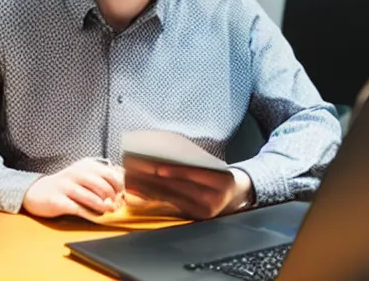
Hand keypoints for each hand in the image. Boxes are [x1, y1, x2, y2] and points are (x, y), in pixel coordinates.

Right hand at [22, 158, 124, 218]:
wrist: (38, 191)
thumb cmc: (66, 184)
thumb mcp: (83, 174)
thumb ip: (101, 176)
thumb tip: (123, 179)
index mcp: (85, 165)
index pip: (110, 173)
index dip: (120, 185)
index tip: (124, 194)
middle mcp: (76, 173)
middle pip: (103, 185)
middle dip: (113, 198)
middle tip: (117, 205)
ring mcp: (66, 186)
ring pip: (92, 198)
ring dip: (104, 207)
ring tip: (109, 211)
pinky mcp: (58, 201)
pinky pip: (78, 209)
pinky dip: (90, 215)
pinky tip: (96, 218)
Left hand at [124, 156, 252, 219]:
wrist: (237, 196)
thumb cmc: (221, 174)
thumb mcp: (215, 165)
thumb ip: (194, 161)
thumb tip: (164, 152)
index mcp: (222, 180)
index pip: (195, 174)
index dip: (176, 171)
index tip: (157, 167)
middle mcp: (213, 199)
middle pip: (179, 186)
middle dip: (155, 177)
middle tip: (135, 167)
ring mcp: (203, 211)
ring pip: (171, 197)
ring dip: (148, 187)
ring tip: (131, 177)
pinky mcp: (194, 217)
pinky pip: (169, 205)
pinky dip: (153, 196)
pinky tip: (139, 190)